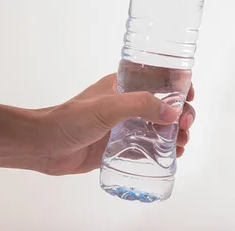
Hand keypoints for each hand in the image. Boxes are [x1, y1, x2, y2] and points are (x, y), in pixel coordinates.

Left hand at [39, 74, 195, 174]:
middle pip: (165, 104)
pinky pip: (149, 145)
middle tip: (185, 126)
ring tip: (181, 143)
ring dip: (176, 132)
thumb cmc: (71, 119)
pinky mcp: (122, 146)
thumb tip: (173, 112)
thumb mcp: (108, 107)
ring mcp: (126, 125)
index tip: (190, 97)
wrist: (44, 146)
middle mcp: (128, 103)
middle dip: (181, 113)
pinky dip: (164, 148)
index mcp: (124, 85)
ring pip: (160, 126)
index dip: (179, 85)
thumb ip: (140, 105)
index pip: (159, 78)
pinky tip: (173, 155)